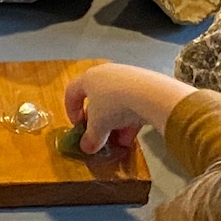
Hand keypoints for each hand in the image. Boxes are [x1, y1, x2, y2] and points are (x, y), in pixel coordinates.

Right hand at [64, 65, 196, 155]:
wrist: (150, 94)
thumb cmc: (113, 106)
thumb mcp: (98, 127)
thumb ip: (91, 138)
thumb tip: (87, 147)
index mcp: (89, 78)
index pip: (72, 92)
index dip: (71, 111)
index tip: (77, 126)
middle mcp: (106, 73)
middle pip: (97, 99)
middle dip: (98, 121)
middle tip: (99, 136)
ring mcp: (127, 77)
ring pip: (116, 103)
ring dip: (115, 124)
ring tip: (118, 141)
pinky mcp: (144, 83)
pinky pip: (132, 102)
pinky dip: (129, 119)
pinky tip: (131, 137)